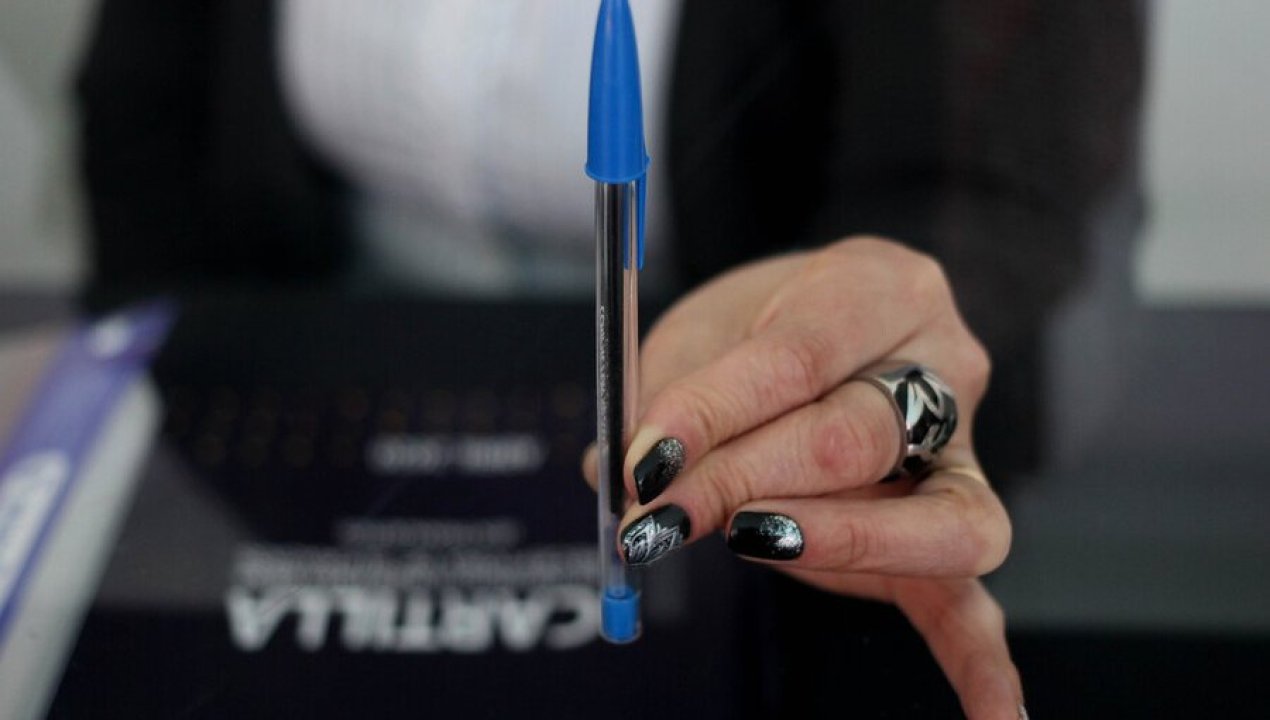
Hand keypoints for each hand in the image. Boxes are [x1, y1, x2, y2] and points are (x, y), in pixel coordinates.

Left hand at [584, 237, 1022, 718]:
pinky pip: (979, 598)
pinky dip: (984, 666)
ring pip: (940, 519)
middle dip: (742, 481)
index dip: (713, 411)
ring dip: (838, 545)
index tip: (641, 459)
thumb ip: (668, 396)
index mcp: (878, 286)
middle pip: (855, 437)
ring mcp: (964, 454)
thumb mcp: (711, 330)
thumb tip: (611, 477)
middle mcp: (943, 364)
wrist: (838, 324)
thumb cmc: (767, 326)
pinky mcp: (955, 527)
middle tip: (658, 514)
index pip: (797, 356)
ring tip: (751, 543)